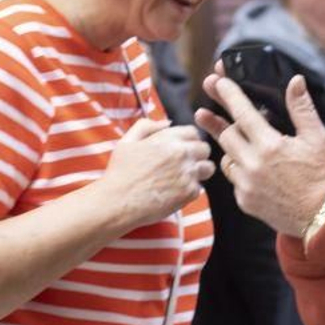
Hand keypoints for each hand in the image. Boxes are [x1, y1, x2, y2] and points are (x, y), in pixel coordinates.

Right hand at [95, 118, 212, 229]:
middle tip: (181, 165)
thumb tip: (168, 123)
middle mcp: (181, 153)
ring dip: (198, 172)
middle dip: (196, 155)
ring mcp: (188, 173)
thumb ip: (147, 126)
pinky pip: (199, 187)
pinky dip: (189, 190)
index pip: (193, 133)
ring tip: (181, 178)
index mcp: (168, 139)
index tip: (180, 150)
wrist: (117, 202)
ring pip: (207, 168)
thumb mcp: (127, 141)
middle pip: (204, 149)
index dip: (187, 141)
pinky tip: (174, 192)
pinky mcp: (189, 192)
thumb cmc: (120, 172)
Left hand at [195, 72, 324, 237]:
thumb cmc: (323, 177)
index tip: (216, 81)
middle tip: (203, 111)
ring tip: (237, 142)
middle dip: (214, 121)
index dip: (228, 94)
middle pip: (225, 135)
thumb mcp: (317, 138)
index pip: (242, 112)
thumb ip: (302, 108)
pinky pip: (234, 180)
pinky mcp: (245, 201)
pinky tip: (253, 169)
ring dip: (230, 148)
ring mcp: (246, 185)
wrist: (323, 218)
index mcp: (270, 145)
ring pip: (227, 158)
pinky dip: (240, 171)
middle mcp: (253, 165)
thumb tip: (295, 82)